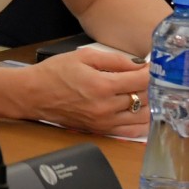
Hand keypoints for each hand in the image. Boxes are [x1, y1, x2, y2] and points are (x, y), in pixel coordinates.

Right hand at [22, 47, 149, 137]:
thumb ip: (114, 60)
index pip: (142, 80)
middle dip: (152, 86)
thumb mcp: (84, 57)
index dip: (153, 72)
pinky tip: (142, 112)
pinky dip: (141, 122)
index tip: (155, 67)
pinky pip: (130, 131)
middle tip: (153, 77)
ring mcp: (104, 122)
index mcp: (103, 85)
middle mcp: (106, 107)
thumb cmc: (55, 73)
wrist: (33, 95)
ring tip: (149, 93)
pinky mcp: (101, 130)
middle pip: (145, 98)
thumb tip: (138, 64)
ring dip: (150, 104)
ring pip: (142, 117)